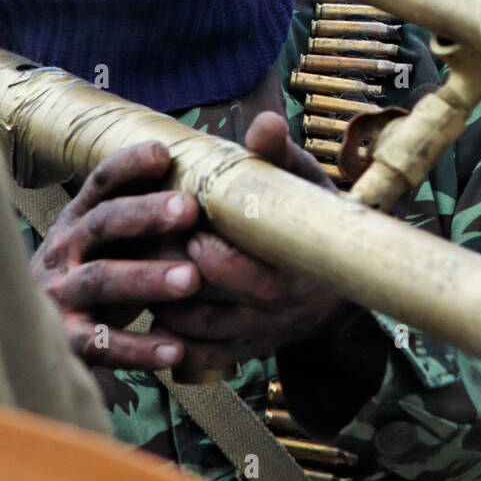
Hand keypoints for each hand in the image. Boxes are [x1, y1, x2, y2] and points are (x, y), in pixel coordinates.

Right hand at [31, 141, 201, 370]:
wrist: (29, 332)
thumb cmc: (93, 274)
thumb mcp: (110, 240)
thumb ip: (146, 217)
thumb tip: (215, 191)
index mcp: (78, 218)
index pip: (101, 182)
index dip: (129, 165)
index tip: (164, 154)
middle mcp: (64, 249)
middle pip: (102, 223)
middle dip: (144, 214)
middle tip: (189, 209)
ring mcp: (58, 293)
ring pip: (100, 279)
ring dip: (145, 277)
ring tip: (191, 279)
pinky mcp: (64, 340)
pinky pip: (100, 344)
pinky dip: (137, 349)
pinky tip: (175, 350)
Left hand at [150, 111, 343, 374]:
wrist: (338, 273)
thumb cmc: (310, 215)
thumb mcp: (302, 182)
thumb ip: (278, 156)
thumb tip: (265, 122)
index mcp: (295, 270)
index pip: (241, 273)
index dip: (207, 252)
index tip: (186, 224)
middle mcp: (277, 311)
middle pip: (211, 309)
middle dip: (173, 278)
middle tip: (151, 247)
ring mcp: (258, 335)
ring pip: (197, 336)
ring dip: (164, 307)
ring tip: (142, 271)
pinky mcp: (244, 351)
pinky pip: (199, 358)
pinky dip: (170, 341)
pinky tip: (151, 311)